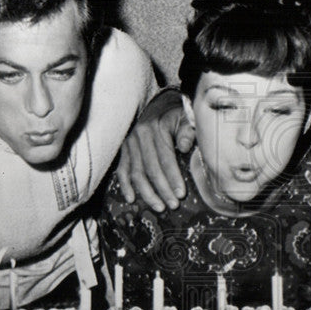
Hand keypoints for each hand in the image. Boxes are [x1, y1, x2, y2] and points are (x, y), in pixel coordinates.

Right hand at [116, 90, 193, 211]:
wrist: (158, 103)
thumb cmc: (175, 114)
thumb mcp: (185, 117)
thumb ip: (188, 130)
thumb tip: (184, 146)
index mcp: (156, 129)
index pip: (165, 158)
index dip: (173, 178)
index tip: (180, 194)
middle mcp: (139, 137)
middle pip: (150, 169)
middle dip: (162, 190)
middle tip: (172, 205)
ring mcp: (129, 144)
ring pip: (136, 173)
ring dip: (147, 192)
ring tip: (159, 207)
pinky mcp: (124, 149)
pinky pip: (122, 170)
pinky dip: (125, 185)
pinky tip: (131, 199)